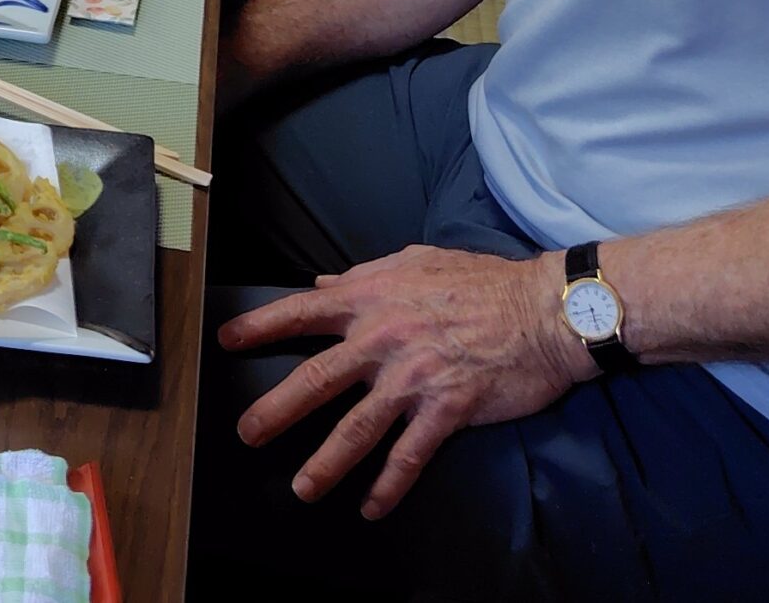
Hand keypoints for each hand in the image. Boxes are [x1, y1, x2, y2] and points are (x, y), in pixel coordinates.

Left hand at [217, 247, 588, 518]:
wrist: (541, 309)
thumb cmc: (479, 280)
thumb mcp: (413, 262)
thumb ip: (363, 276)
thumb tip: (324, 283)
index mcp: (370, 297)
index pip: (301, 312)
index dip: (260, 327)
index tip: (227, 340)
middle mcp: (382, 338)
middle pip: (317, 378)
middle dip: (276, 408)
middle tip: (246, 431)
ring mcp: (413, 377)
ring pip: (357, 427)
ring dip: (326, 461)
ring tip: (301, 486)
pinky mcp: (446, 409)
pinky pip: (409, 455)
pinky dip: (388, 485)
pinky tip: (371, 506)